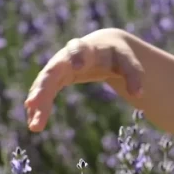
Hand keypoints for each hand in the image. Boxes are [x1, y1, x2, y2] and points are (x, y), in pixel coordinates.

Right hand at [25, 29, 144, 132]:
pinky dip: (39, 107)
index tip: (78, 67)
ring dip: (37, 103)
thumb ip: (134, 75)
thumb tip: (139, 95)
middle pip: (51, 70)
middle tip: (34, 103)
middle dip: (43, 87)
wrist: (104, 47)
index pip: (79, 49)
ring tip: (34, 126)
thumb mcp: (128, 61)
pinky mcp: (55, 79)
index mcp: (87, 48)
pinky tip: (34, 122)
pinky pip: (43, 93)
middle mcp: (66, 57)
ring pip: (43, 85)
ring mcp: (58, 68)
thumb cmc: (117, 55)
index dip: (77, 56)